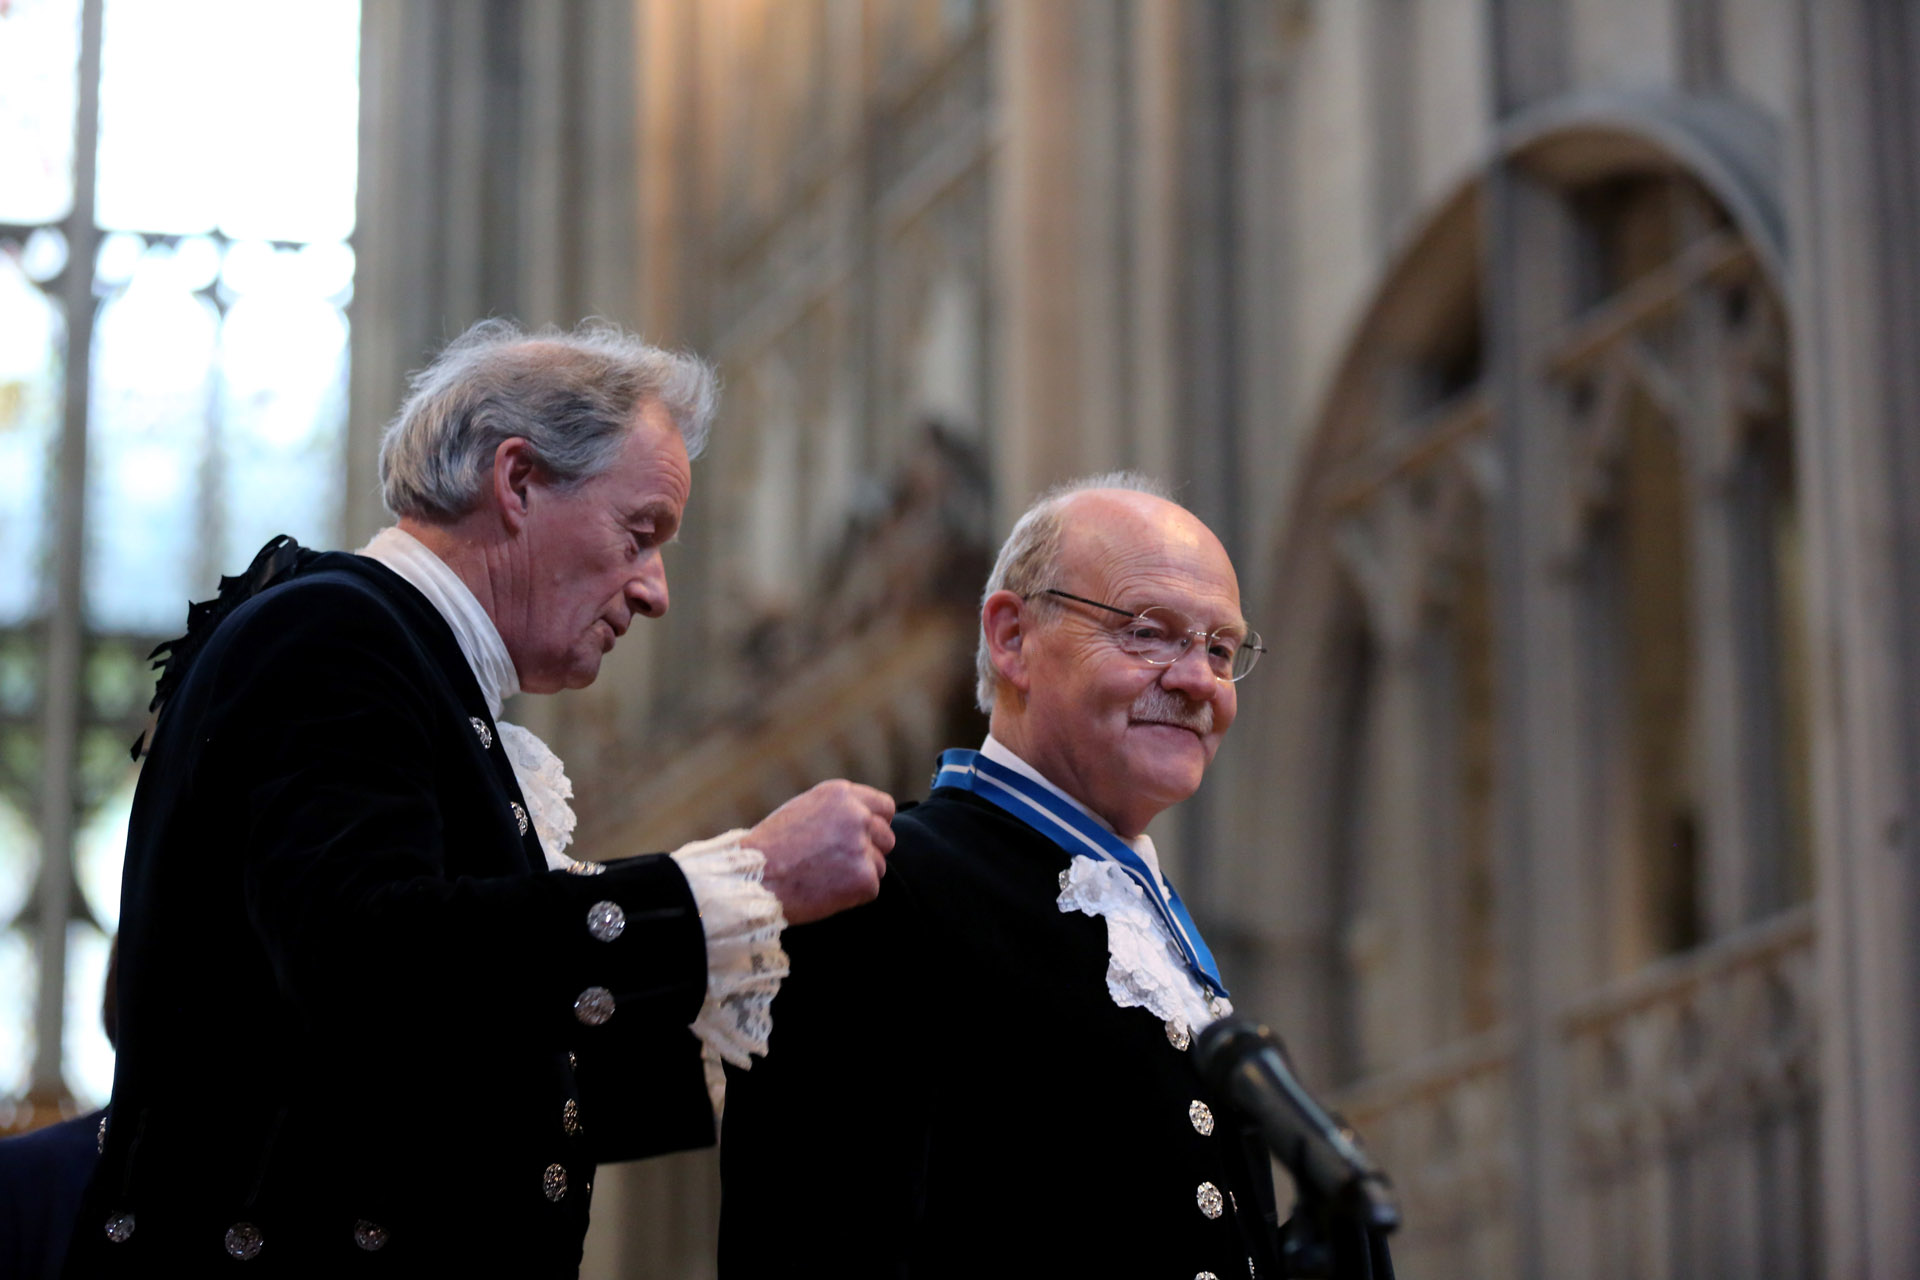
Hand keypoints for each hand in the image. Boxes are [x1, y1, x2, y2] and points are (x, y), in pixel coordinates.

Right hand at [748, 780, 894, 924]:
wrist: (752, 879)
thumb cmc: (770, 848)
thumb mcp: (803, 811)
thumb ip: (837, 812)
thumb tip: (865, 821)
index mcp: (840, 795)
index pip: (883, 806)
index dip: (875, 824)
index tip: (864, 837)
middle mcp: (856, 816)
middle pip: (886, 836)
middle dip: (870, 851)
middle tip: (840, 864)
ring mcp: (861, 847)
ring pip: (879, 865)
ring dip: (859, 874)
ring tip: (823, 877)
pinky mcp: (864, 879)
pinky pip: (870, 889)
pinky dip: (852, 895)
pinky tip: (824, 891)